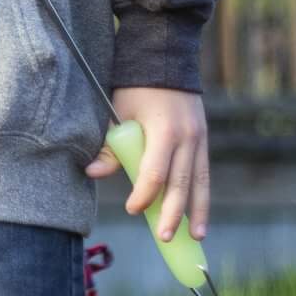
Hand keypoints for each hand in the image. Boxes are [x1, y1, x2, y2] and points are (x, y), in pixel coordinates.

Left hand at [84, 87, 208, 243]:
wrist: (164, 57)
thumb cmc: (134, 86)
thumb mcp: (118, 112)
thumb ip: (109, 146)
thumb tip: (90, 173)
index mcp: (164, 130)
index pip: (155, 172)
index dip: (143, 194)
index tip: (132, 209)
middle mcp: (187, 137)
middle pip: (181, 183)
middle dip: (173, 213)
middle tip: (165, 237)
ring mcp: (199, 138)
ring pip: (199, 182)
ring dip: (198, 211)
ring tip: (197, 238)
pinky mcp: (203, 139)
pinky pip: (204, 173)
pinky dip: (203, 196)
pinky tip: (201, 217)